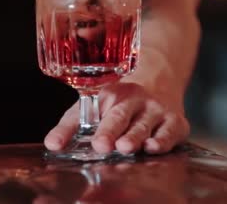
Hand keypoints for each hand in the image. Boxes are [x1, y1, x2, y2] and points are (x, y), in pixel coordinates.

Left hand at [44, 82, 189, 154]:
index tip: (81, 141)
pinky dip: (163, 139)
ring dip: (134, 136)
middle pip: (118, 116)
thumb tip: (52, 145)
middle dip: (109, 131)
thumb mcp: (92, 106)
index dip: (81, 127)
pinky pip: (170, 131)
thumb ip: (70, 126)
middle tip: (101, 145)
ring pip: (143, 124)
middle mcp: (132, 100)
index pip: (91, 112)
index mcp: (108, 95)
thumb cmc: (120, 99)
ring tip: (126, 147)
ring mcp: (154, 110)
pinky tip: (154, 146)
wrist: (161, 78)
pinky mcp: (175, 121)